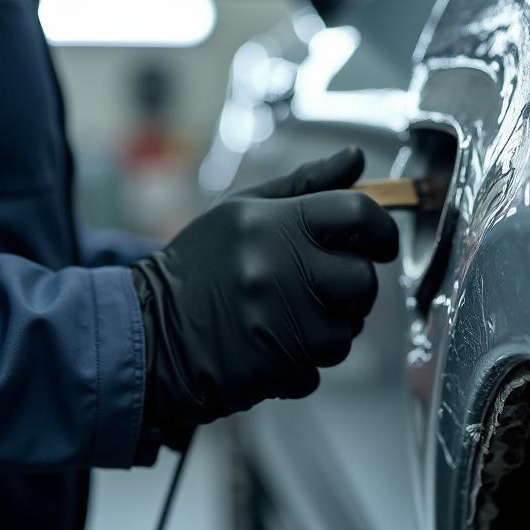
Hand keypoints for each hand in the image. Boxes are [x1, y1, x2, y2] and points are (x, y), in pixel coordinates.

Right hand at [130, 148, 397, 432]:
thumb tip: (356, 160)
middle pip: (362, 279)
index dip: (381, 228)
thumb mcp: (240, 210)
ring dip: (329, 328)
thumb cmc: (198, 267)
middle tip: (323, 286)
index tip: (379, 242)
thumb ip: (304, 185)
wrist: (149, 330)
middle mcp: (276, 271)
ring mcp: (277, 324)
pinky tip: (270, 344)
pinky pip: (320, 368)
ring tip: (288, 318)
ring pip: (346, 331)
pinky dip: (302, 361)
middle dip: (353, 286)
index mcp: (270, 224)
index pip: (358, 213)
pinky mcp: (274, 369)